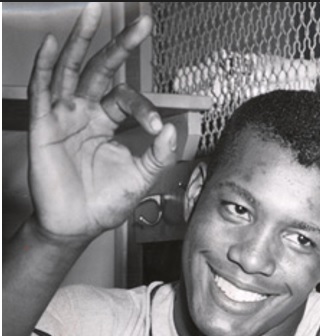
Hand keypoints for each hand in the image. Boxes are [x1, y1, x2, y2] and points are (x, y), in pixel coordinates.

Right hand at [27, 2, 176, 242]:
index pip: (127, 99)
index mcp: (108, 124)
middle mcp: (86, 113)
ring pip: (72, 70)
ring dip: (82, 40)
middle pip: (102, 70)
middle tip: (142, 23)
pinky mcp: (43, 125)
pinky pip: (42, 90)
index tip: (157, 125)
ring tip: (92, 12)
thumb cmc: (103, 203)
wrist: (75, 226)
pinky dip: (46, 66)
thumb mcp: (139, 178)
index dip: (144, 108)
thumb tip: (173, 130)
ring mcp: (63, 116)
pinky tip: (55, 44)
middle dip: (120, 45)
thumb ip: (158, 155)